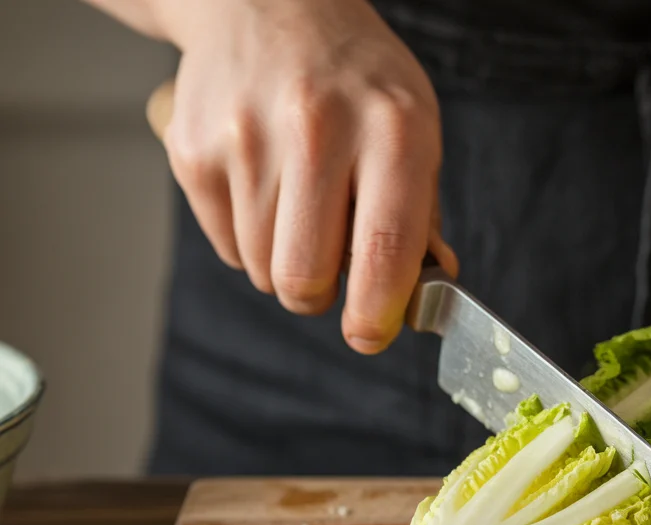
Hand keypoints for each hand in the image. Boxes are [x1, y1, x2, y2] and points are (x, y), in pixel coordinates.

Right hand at [157, 0, 456, 352]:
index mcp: (391, 129)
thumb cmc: (355, 79)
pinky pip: (226, 246)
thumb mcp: (414, 128)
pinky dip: (249, 240)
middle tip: (331, 272)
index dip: (376, 312)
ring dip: (285, 263)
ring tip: (300, 206)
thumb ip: (421, 215)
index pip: (385, 249)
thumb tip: (427, 293)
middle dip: (320, 295)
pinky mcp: (193, 149)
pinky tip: (265, 188)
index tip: (370, 335)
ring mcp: (246, 137)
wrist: (267, 4)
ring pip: (263, 269)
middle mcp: (317, 129)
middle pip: (305, 275)